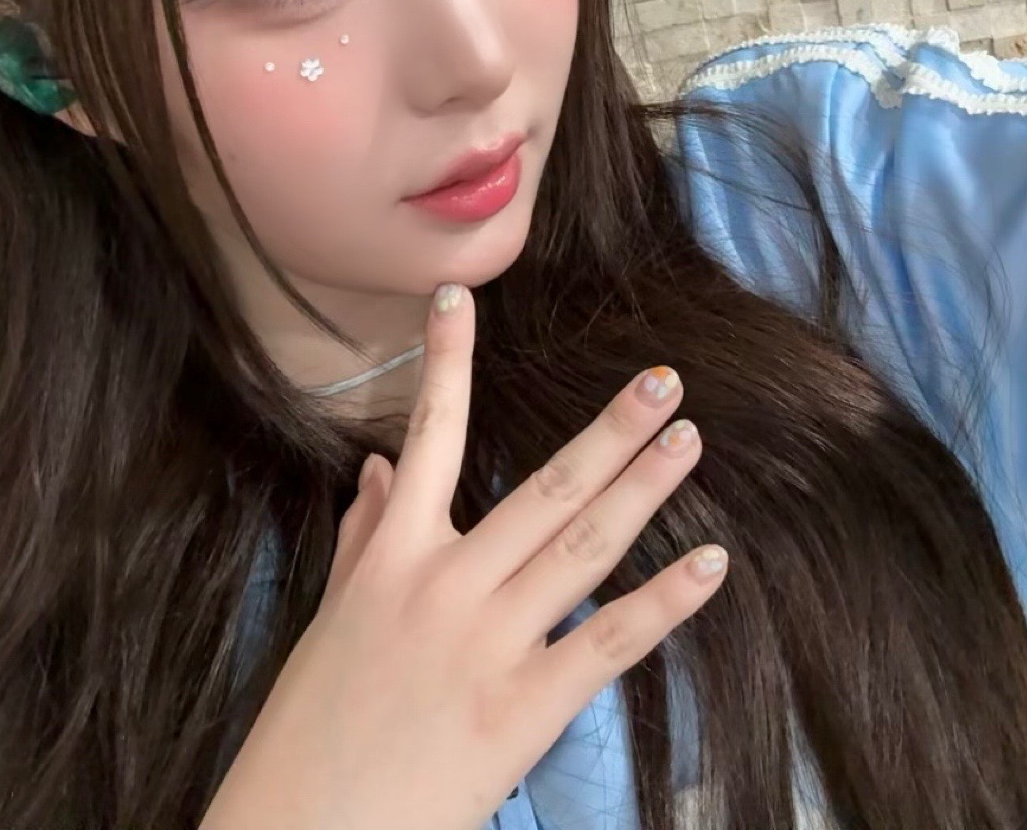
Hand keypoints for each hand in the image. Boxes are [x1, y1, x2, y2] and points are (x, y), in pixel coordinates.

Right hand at [199, 283, 725, 829]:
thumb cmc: (313, 730)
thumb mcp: (333, 622)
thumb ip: (360, 537)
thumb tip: (375, 468)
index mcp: (392, 560)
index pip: (426, 440)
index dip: (444, 364)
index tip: (460, 297)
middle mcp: (445, 586)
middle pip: (543, 489)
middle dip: (609, 430)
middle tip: (665, 379)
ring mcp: (488, 644)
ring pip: (582, 548)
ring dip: (644, 489)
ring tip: (690, 440)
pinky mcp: (522, 709)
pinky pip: (606, 643)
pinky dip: (664, 604)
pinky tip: (713, 566)